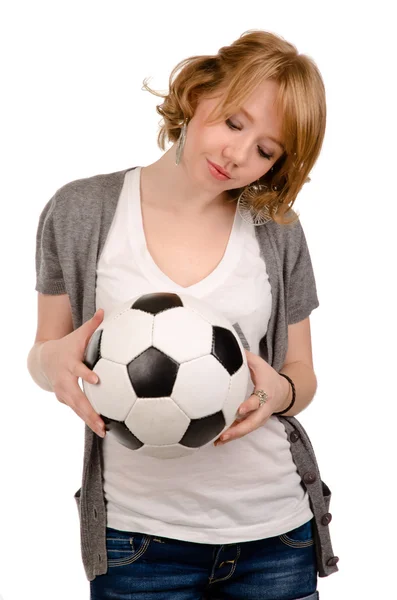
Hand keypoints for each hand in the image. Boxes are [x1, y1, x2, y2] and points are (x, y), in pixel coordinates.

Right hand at [40, 309, 106, 437]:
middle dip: (89, 410)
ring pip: (78, 409)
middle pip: (77, 398)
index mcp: (70, 365)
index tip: (97, 379)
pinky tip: (102, 429)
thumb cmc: (67, 346)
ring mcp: (64, 393)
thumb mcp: (78, 335)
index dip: (86, 375)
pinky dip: (88, 420)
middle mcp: (66, 382)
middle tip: (102, 421)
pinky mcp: (66, 400)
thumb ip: (93, 325)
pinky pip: (78, 411)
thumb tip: (105, 311)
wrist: (44, 360)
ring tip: (104, 431)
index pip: (78, 370)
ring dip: (90, 420)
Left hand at [214, 349, 288, 445]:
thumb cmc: (267, 375)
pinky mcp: (256, 422)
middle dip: (239, 429)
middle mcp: (264, 407)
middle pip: (254, 422)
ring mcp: (261, 417)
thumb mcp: (259, 363)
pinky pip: (245, 430)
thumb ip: (245, 356)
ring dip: (234, 436)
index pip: (258, 400)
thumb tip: (226, 344)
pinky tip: (218, 441)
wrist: (283, 392)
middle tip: (224, 434)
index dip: (250, 405)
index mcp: (265, 391)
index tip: (240, 409)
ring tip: (218, 441)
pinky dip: (233, 435)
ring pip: (249, 429)